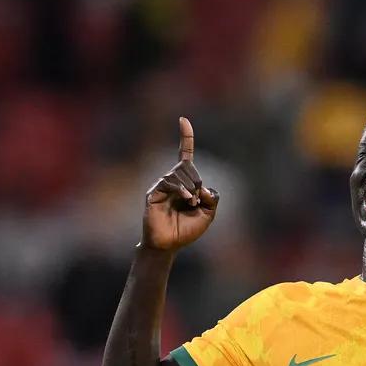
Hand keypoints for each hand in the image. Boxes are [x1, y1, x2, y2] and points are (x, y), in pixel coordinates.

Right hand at [142, 117, 219, 251]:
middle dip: (197, 182)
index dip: (186, 138)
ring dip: (190, 188)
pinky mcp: (153, 193)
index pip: (185, 155)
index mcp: (185, 183)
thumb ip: (213, 200)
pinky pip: (168, 182)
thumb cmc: (186, 230)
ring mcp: (161, 186)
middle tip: (197, 200)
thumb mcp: (207, 215)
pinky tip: (187, 199)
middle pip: (187, 166)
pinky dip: (181, 190)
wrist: (169, 245)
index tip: (183, 120)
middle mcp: (172, 181)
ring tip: (191, 203)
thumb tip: (206, 188)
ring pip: (179, 174)